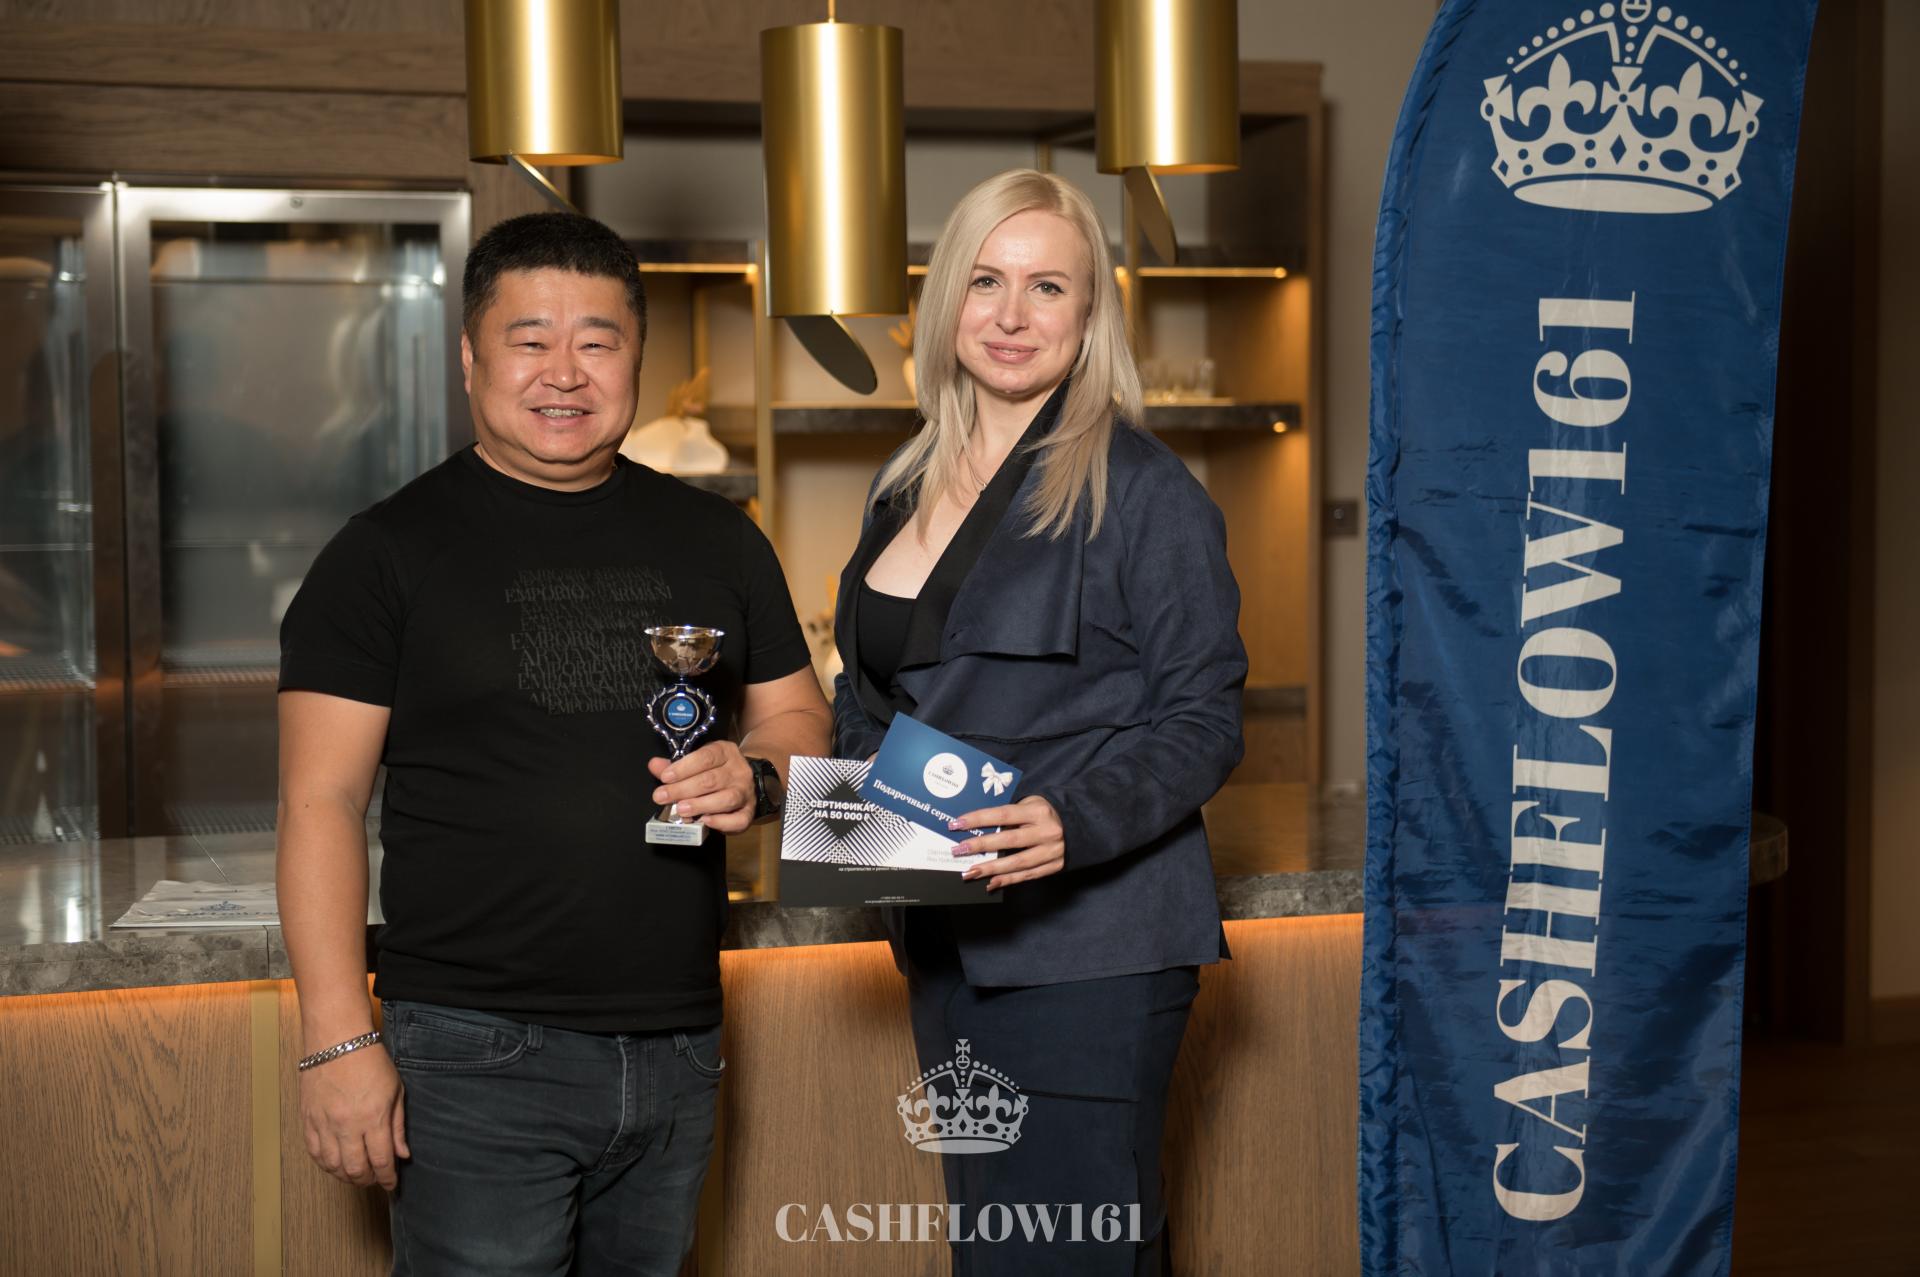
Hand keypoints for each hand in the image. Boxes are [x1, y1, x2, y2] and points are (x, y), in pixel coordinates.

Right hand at [299, 1042, 407, 1189]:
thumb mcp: (396, 1090)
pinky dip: (325, 1165)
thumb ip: (398, 1126)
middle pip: (356, 1169)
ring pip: (333, 1166)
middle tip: (375, 1180)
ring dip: (346, 1176)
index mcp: (373, 1117)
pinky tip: (335, 1164)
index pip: (381, 1161)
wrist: (337, 1040)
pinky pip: (314, 1153)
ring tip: (356, 1174)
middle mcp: (347, 1125)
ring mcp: (324, 1124)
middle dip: (368, 1180)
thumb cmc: (370, 1060)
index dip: (388, 1178)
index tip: (392, 1184)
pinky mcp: (308, 1120)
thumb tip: (402, 1155)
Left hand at [649, 742, 754, 834]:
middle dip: (683, 790)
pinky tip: (705, 821)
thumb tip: (655, 765)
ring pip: (726, 799)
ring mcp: (746, 792)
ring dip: (700, 805)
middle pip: (711, 780)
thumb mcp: (697, 761)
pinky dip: (722, 822)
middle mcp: (738, 771)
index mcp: (725, 752)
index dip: (684, 768)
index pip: (706, 757)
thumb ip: (676, 765)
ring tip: (681, 810)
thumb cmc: (716, 770)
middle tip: (662, 797)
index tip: (665, 777)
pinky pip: (739, 820)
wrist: (746, 780)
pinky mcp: (749, 812)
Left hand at [949, 795, 1065, 891]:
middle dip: (981, 846)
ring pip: (1017, 862)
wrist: (1074, 826)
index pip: (1003, 814)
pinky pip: (1027, 875)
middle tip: (958, 850)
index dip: (979, 819)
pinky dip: (1007, 880)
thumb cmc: (1041, 813)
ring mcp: (1052, 851)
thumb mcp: (1029, 804)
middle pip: (1009, 840)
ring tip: (970, 872)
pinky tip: (990, 883)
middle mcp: (1047, 831)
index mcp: (1038, 811)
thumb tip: (975, 826)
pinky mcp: (1054, 866)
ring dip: (991, 869)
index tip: (956, 824)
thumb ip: (1008, 814)